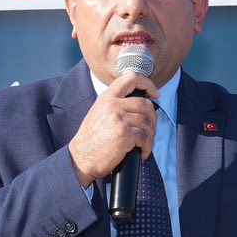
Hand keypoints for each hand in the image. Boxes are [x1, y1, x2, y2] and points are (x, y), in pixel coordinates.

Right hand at [69, 71, 157, 187]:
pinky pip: (145, 137)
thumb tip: (140, 105)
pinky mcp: (124, 134)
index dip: (147, 83)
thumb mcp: (99, 113)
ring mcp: (119, 119)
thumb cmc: (91, 140)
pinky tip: (142, 152)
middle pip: (145, 104)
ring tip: (145, 144)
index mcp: (107, 98)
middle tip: (150, 131)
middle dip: (153, 119)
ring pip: (147, 122)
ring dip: (150, 136)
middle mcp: (113, 105)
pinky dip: (147, 147)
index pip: (131, 78)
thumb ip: (115, 105)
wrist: (81, 158)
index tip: (155, 94)